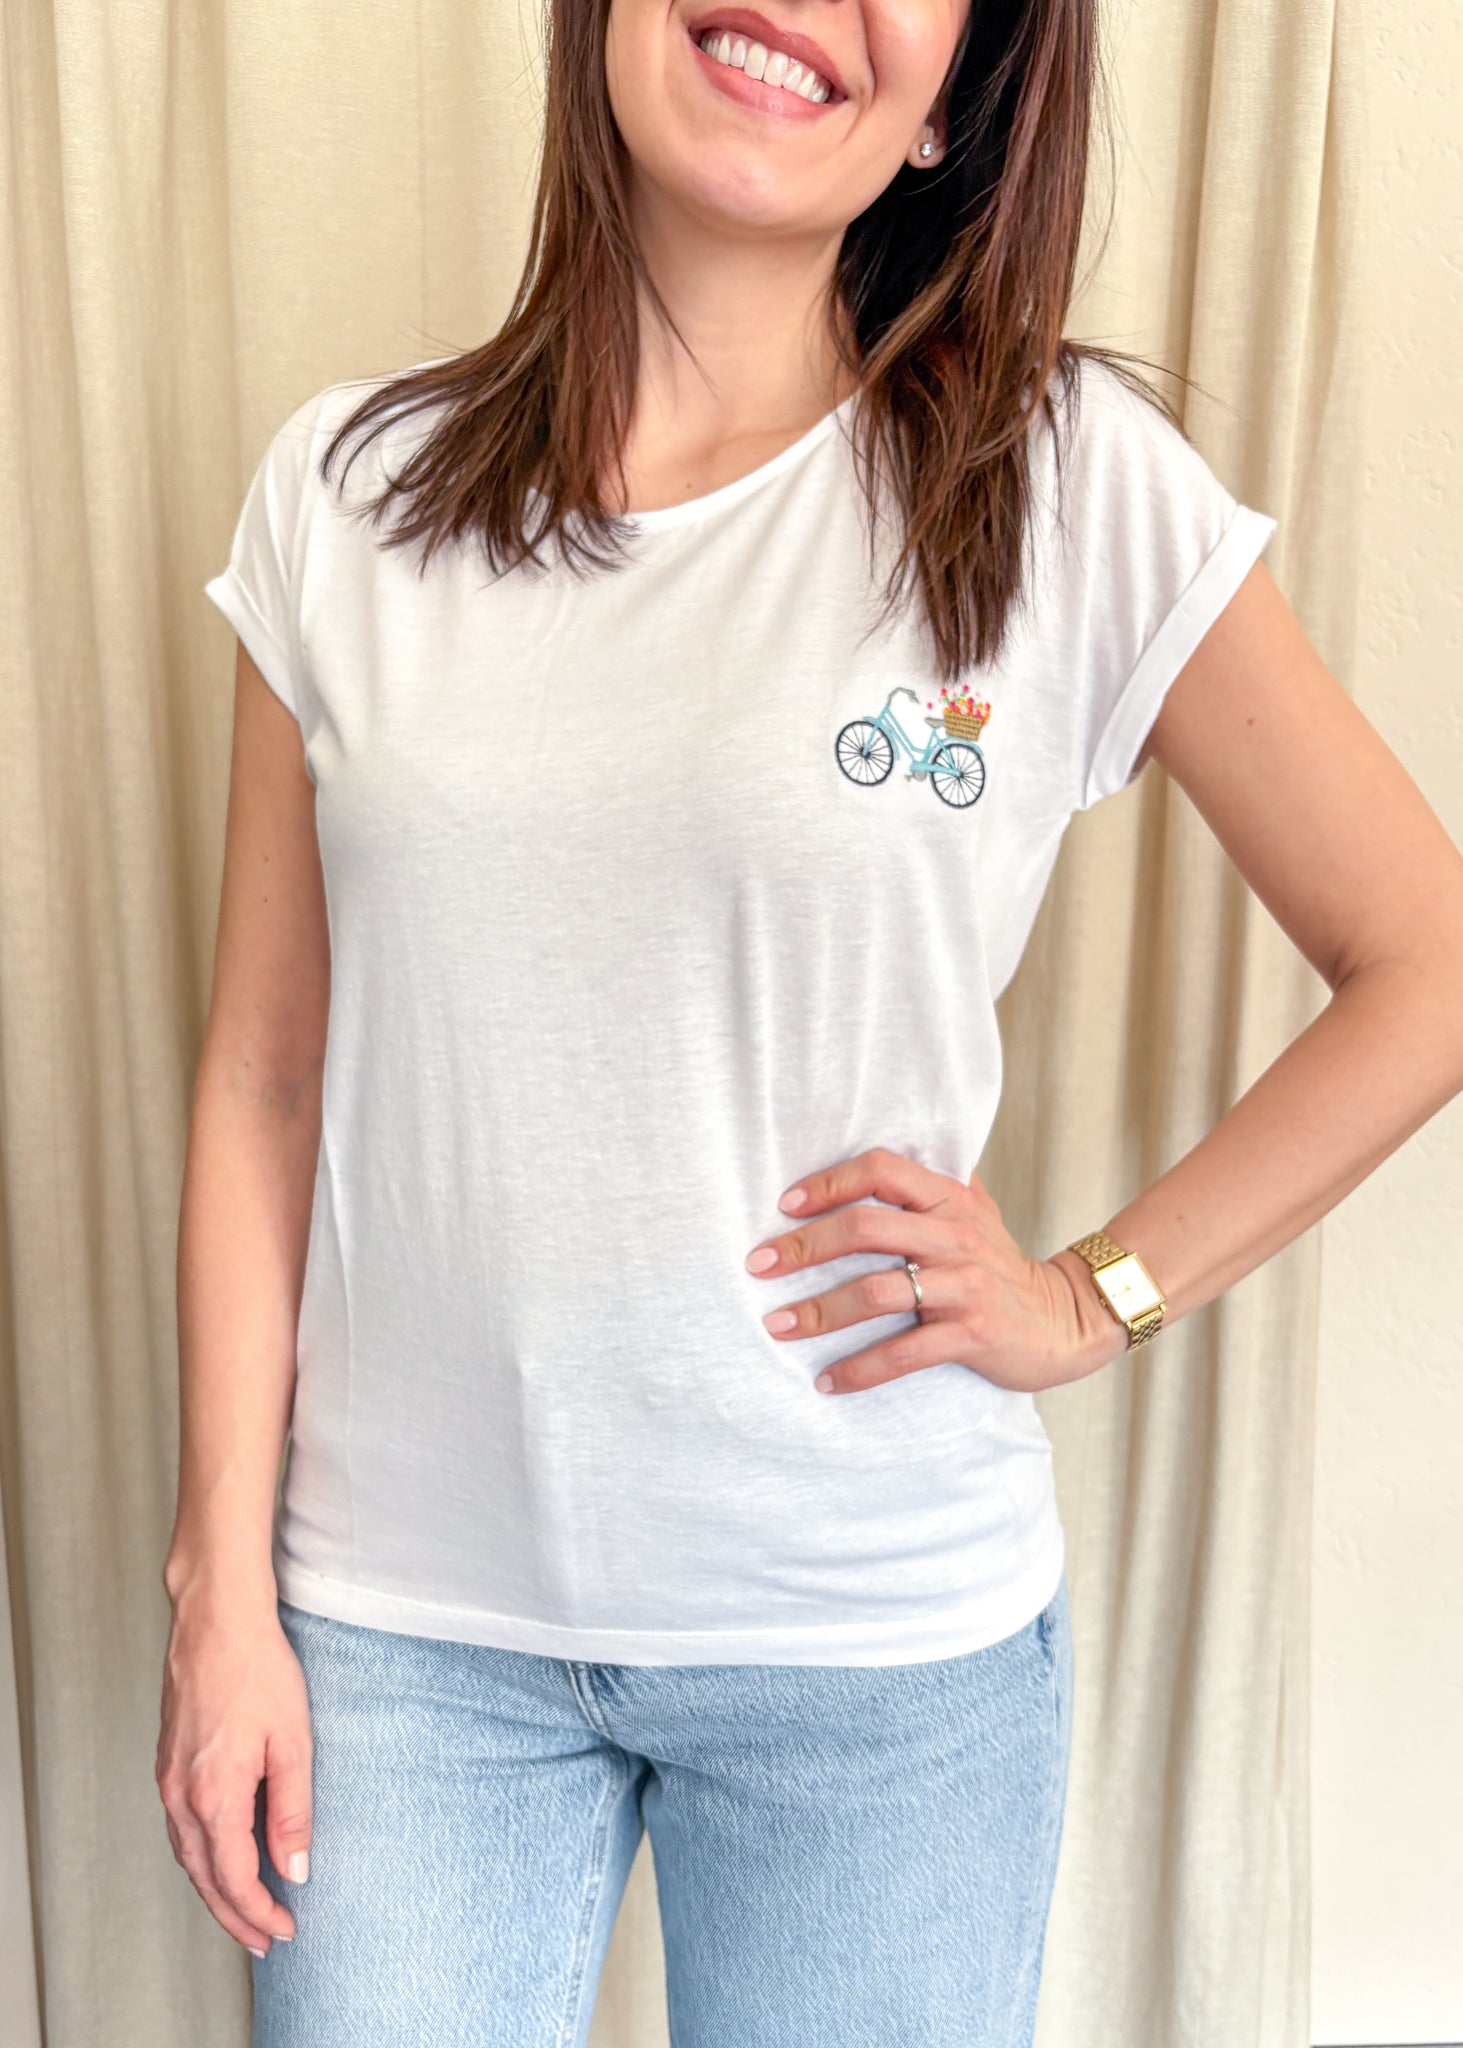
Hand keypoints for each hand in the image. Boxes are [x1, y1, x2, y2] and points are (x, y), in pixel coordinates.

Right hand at [156, 1584, 311, 1957]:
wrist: (216, 1621)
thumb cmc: (258, 1670)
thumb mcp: (293, 1742)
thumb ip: (293, 1810)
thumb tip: (296, 1868)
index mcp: (214, 1795)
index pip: (234, 1877)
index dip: (260, 1911)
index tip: (285, 1928)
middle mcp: (180, 1795)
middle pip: (204, 1877)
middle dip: (235, 1915)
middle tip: (264, 1940)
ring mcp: (167, 1779)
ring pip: (188, 1855)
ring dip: (215, 1889)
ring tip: (244, 1911)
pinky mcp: (167, 1763)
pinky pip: (179, 1828)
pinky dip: (201, 1856)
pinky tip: (220, 1857)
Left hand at [745, 1147, 1128, 1395]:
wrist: (1063, 1321)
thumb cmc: (1002, 1265)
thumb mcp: (975, 1212)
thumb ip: (930, 1186)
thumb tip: (873, 1162)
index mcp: (949, 1199)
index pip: (880, 1170)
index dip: (828, 1182)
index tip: (785, 1205)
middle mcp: (955, 1235)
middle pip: (864, 1227)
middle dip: (802, 1247)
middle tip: (759, 1266)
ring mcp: (963, 1285)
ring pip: (874, 1292)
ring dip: (818, 1312)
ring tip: (777, 1326)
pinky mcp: (970, 1334)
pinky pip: (903, 1353)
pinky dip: (858, 1370)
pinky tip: (826, 1381)